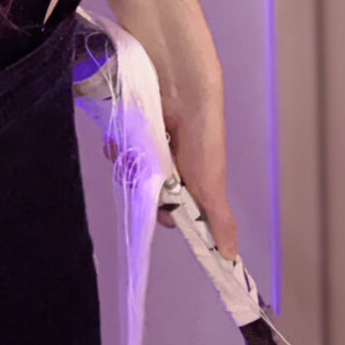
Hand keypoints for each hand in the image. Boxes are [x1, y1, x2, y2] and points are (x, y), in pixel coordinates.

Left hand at [99, 78, 238, 263]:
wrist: (180, 87)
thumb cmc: (203, 135)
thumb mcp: (212, 183)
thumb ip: (219, 220)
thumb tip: (230, 257)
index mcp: (186, 178)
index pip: (166, 208)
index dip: (162, 213)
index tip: (163, 213)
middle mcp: (165, 163)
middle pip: (142, 190)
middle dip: (144, 187)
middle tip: (152, 175)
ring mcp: (145, 146)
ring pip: (126, 170)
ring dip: (130, 164)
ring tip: (140, 148)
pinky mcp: (129, 129)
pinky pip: (114, 148)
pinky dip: (118, 145)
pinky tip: (125, 136)